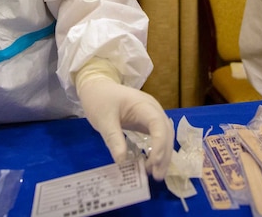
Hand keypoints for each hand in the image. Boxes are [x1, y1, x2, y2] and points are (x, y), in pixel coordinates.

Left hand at [76, 60, 173, 180]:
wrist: (95, 86)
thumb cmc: (99, 99)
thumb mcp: (103, 120)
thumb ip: (114, 139)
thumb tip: (122, 162)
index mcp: (143, 105)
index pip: (158, 124)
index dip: (159, 144)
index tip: (152, 163)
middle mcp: (152, 108)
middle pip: (166, 132)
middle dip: (164, 154)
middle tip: (156, 176)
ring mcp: (151, 114)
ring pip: (165, 135)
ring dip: (163, 154)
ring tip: (156, 174)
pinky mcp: (146, 121)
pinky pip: (157, 136)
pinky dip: (157, 150)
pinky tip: (152, 163)